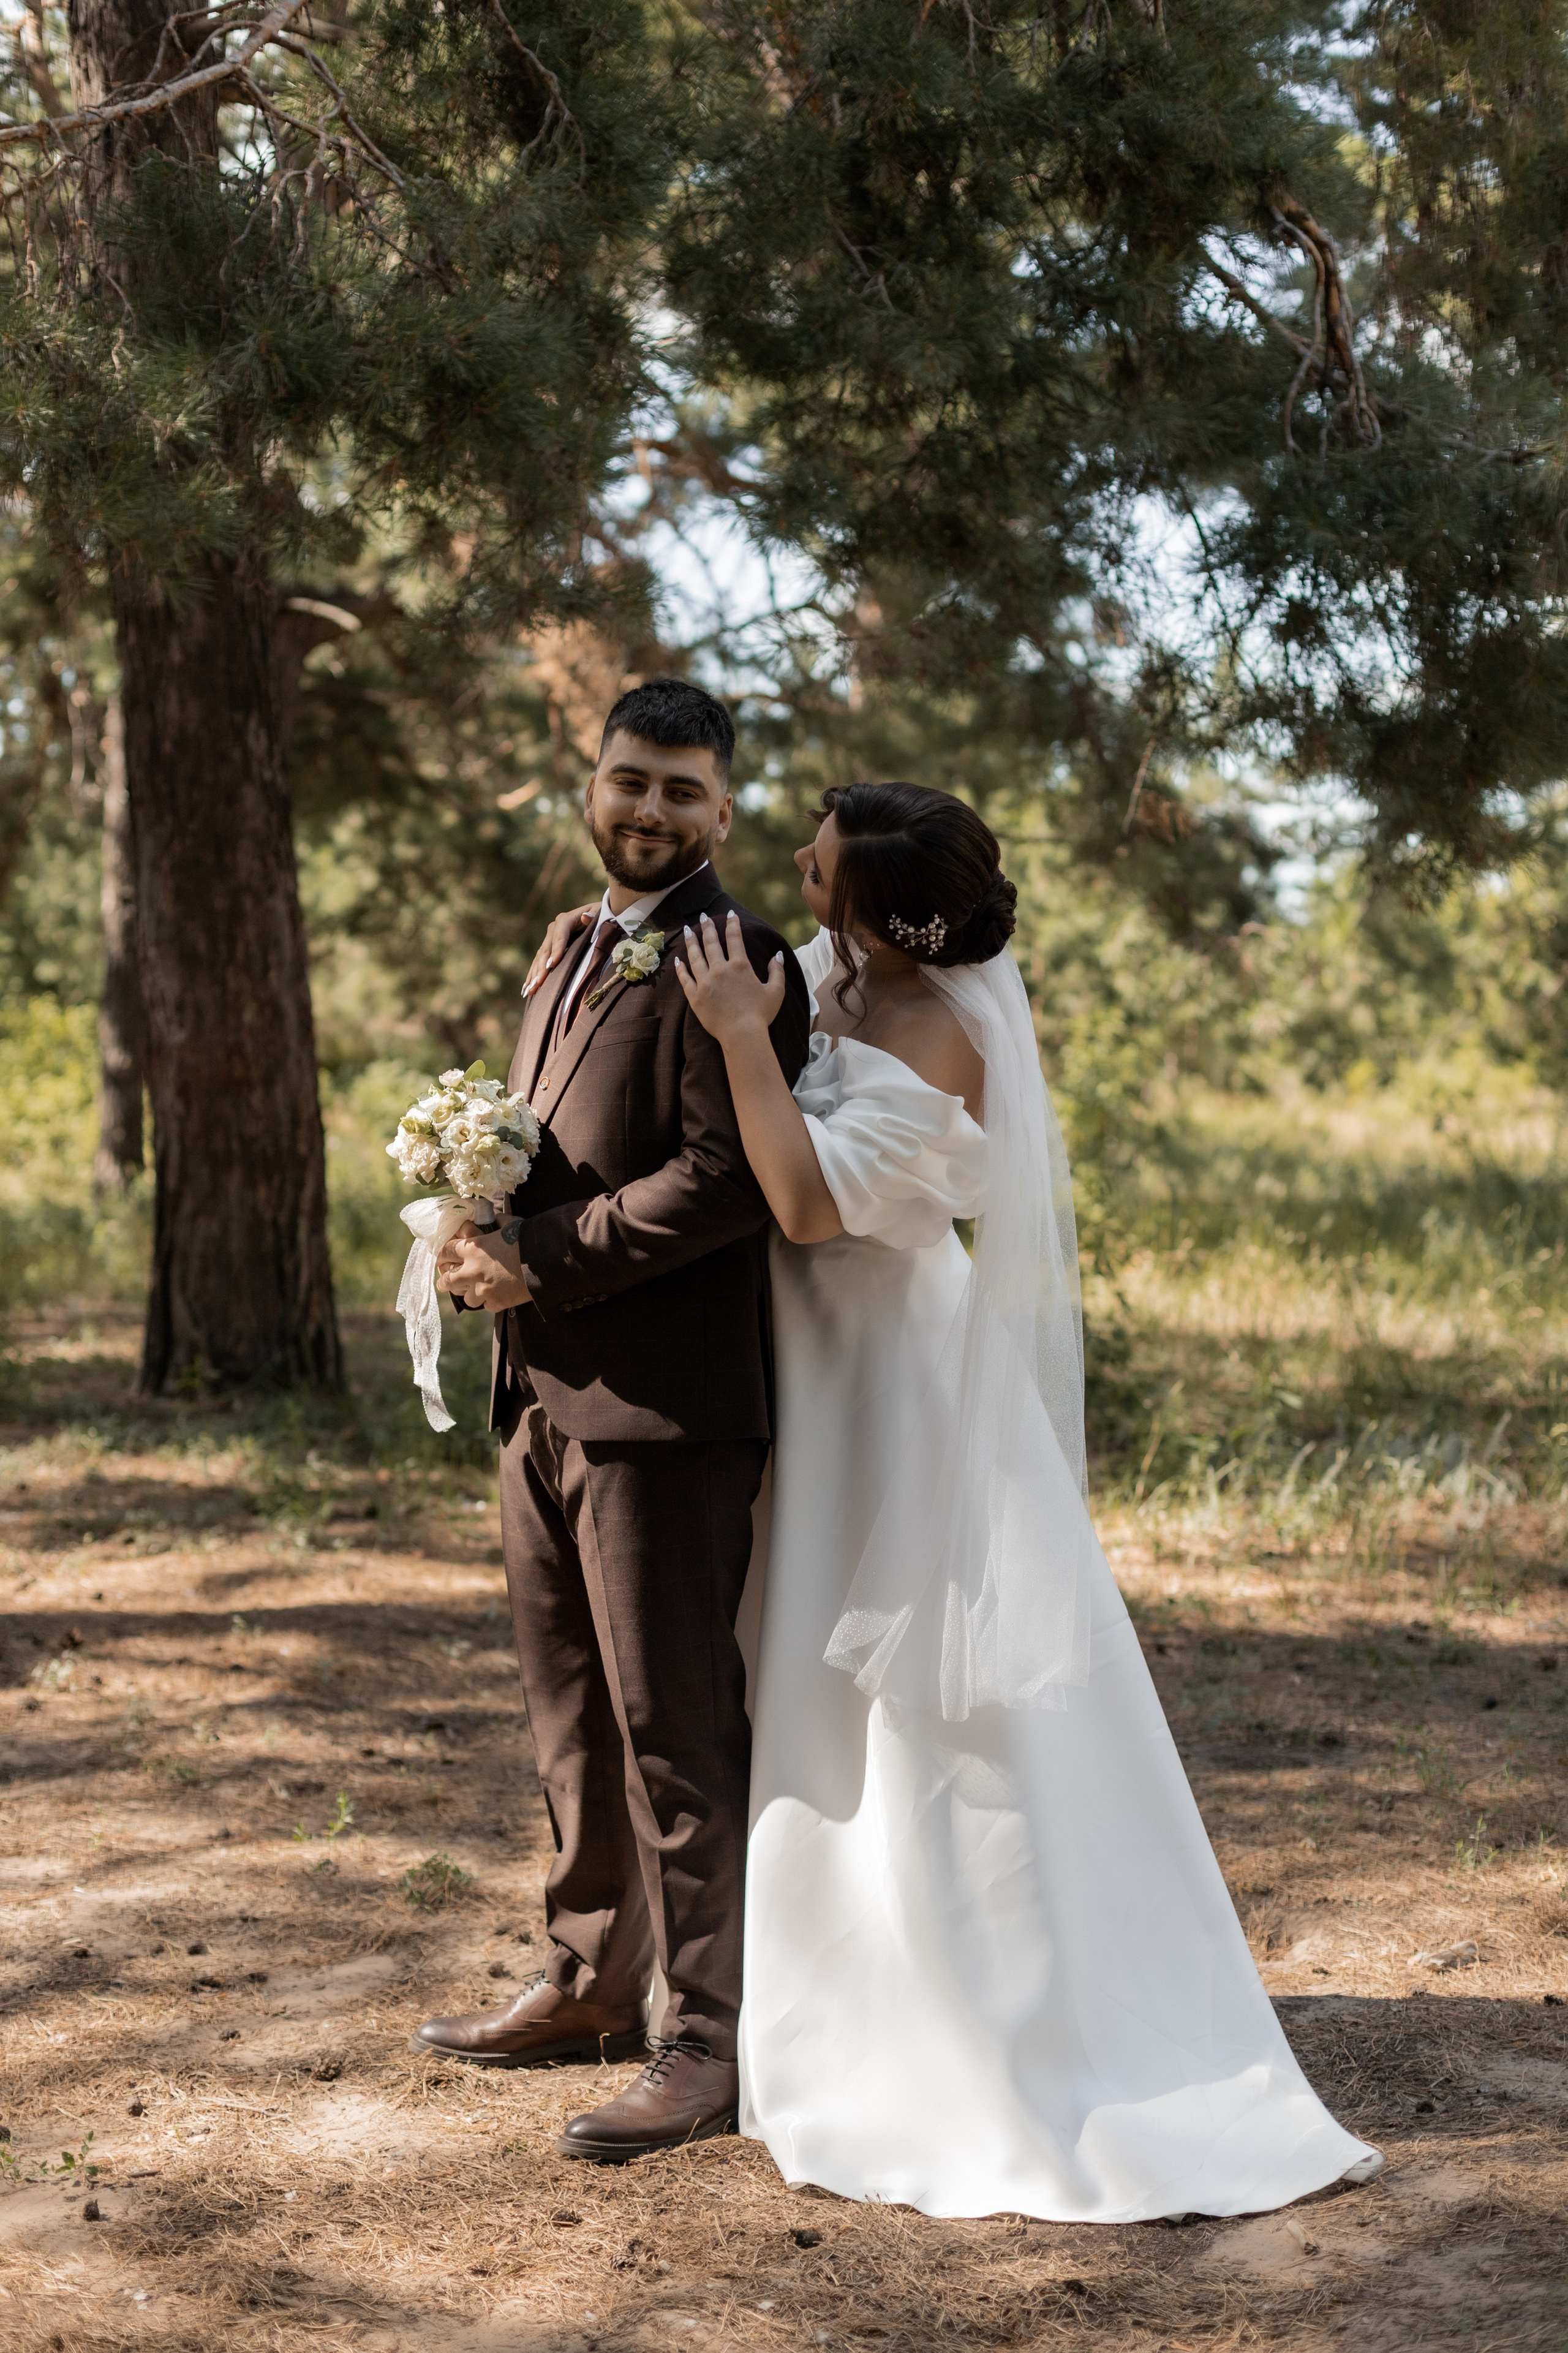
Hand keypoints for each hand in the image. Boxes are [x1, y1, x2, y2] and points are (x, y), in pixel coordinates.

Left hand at [436, 1220, 532, 1310]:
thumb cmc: (528, 1238)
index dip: (440, 1255)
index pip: (445, 1252)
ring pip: (466, 1299)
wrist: (546, 1261)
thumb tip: (495, 1218)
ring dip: (471, 1294)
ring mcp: (483, 1290)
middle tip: (445, 1283)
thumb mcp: (510, 1224)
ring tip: (478, 1290)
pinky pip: (487, 1306)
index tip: (440, 1259)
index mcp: (472, 1249)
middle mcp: (472, 1271)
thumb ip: (497, 1222)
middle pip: (447, 1281)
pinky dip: (491, 1301)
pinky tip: (498, 1294)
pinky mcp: (497, 1303)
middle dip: (444, 1282)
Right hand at [523, 903, 596, 996]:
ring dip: (534, 974)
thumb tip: (585, 917)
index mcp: (566, 920)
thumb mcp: (601, 913)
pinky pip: (538, 961)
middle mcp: (554, 928)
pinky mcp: (549, 947)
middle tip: (538, 984)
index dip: (556, 950)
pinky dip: (533, 974)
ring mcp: (550, 938)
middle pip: (546, 949)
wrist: (598, 915)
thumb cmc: (602, 916)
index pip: (560, 935)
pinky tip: (527, 987)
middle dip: (542, 968)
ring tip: (530, 990)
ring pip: (539, 957)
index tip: (552, 964)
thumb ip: (593, 917)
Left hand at [674, 911, 786, 1044]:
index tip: (730, 914)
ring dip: (692, 942)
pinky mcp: (695, 996)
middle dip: (708, 927)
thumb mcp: (775, 991)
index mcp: (740, 966)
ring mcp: (705, 982)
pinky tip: (678, 960)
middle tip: (703, 917)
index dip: (732, 924)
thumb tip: (777, 955)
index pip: (734, 938)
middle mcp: (720, 969)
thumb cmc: (761, 1014)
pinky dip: (681, 968)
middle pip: (711, 943)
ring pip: (695, 957)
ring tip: (688, 930)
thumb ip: (777, 971)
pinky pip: (685, 978)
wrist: (742, 1035)